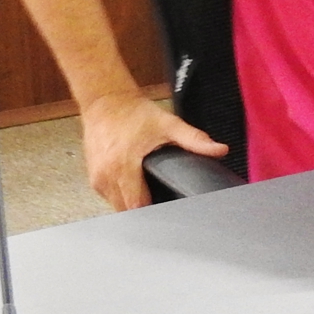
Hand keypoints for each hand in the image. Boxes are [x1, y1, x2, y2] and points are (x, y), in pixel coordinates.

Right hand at [79, 90, 227, 210]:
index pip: (138, 206)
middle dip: (148, 210)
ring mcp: (97, 178)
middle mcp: (106, 176)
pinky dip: (123, 196)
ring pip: (118, 206)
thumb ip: (194, 139)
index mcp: (123, 166)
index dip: (156, 211)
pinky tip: (137, 188)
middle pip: (128, 211)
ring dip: (134, 204)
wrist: (106, 101)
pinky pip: (110, 197)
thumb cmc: (134, 113)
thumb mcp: (169, 124)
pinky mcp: (93, 178)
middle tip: (167, 203)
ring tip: (152, 195)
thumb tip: (220, 149)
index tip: (171, 209)